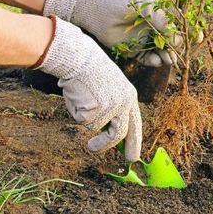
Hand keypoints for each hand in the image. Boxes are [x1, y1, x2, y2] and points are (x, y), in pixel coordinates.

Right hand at [36, 17, 141, 160]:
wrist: (79, 57)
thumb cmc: (90, 73)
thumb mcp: (109, 89)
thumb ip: (111, 110)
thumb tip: (108, 135)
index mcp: (130, 96)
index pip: (136, 124)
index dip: (134, 142)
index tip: (133, 157)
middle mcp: (124, 102)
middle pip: (119, 134)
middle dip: (106, 146)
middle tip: (93, 149)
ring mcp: (111, 106)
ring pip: (95, 127)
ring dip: (84, 118)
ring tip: (81, 100)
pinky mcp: (97, 108)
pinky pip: (82, 121)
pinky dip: (76, 112)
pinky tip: (77, 96)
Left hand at [43, 0, 178, 66]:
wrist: (94, 11)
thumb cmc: (118, 2)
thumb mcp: (143, 6)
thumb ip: (161, 20)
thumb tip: (177, 37)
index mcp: (158, 12)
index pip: (178, 23)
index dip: (188, 31)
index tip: (197, 38)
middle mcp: (153, 27)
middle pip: (172, 40)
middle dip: (178, 48)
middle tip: (181, 54)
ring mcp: (144, 39)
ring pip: (162, 51)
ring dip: (168, 56)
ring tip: (169, 60)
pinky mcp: (133, 50)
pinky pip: (148, 58)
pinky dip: (154, 61)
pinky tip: (157, 61)